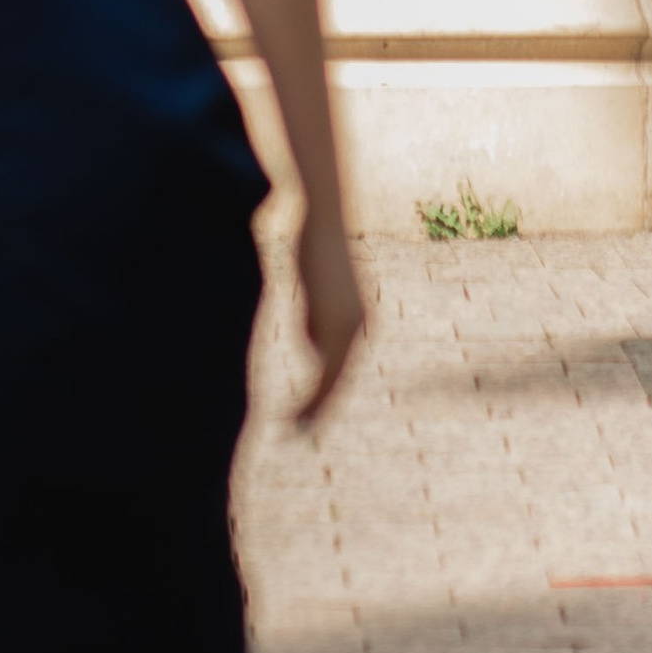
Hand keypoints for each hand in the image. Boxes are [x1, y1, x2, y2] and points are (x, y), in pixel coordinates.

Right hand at [294, 213, 365, 423]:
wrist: (320, 217)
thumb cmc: (312, 244)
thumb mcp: (314, 291)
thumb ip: (316, 319)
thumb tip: (313, 348)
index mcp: (356, 318)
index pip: (342, 366)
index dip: (326, 393)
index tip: (309, 416)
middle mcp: (359, 326)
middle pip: (339, 380)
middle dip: (320, 408)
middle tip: (301, 435)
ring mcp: (350, 326)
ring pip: (331, 380)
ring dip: (312, 405)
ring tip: (292, 427)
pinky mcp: (337, 324)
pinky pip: (324, 371)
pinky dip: (311, 396)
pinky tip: (296, 409)